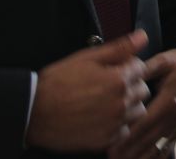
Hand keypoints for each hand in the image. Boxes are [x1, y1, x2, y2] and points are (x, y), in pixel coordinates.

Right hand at [26, 30, 149, 151]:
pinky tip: (102, 118)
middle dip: (131, 85)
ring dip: (128, 106)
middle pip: (142, 90)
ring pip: (138, 112)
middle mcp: (121, 103)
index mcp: (118, 79)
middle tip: (108, 85)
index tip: (114, 69)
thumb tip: (143, 36)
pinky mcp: (106, 140)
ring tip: (106, 102)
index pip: (142, 68)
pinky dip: (118, 125)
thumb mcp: (87, 58)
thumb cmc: (57, 82)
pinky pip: (125, 131)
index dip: (128, 66)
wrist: (33, 112)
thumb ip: (119, 48)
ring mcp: (114, 123)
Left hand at [108, 47, 175, 158]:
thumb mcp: (163, 61)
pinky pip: (165, 149)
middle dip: (129, 149)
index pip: (145, 121)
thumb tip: (126, 74)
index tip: (111, 143)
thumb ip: (144, 69)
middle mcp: (173, 117)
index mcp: (169, 100)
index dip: (128, 135)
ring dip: (139, 156)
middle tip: (111, 155)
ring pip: (156, 147)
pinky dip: (153, 158)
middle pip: (149, 139)